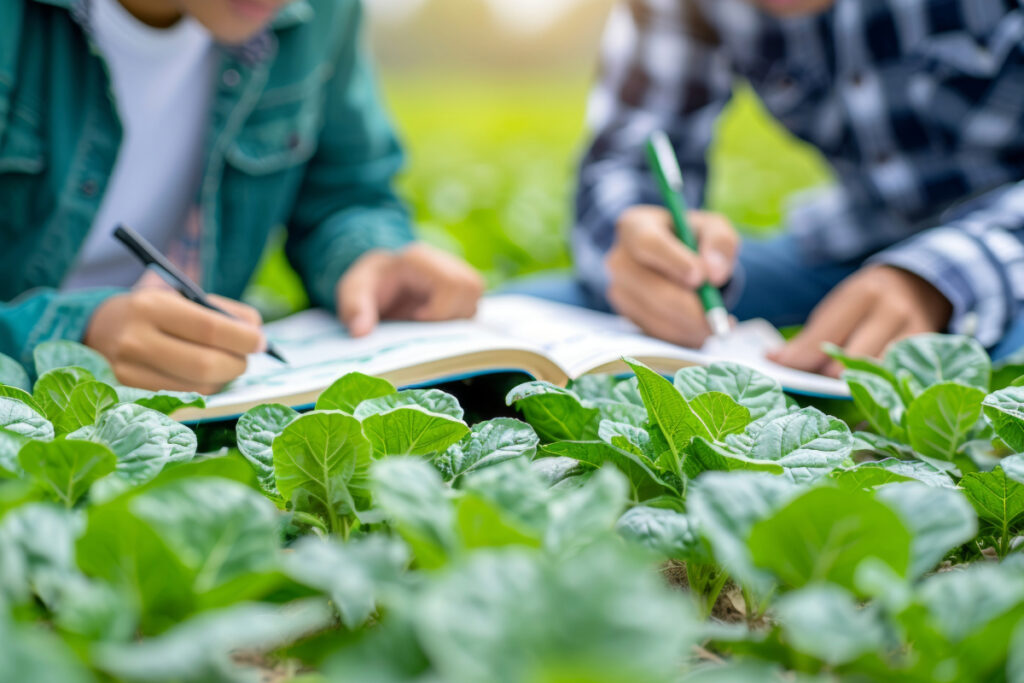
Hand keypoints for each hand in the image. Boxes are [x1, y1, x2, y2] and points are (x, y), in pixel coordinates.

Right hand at [85, 290, 265, 393]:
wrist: (96, 328)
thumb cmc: (153, 312)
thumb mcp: (182, 298)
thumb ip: (223, 312)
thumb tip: (257, 334)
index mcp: (152, 307)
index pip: (209, 329)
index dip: (243, 339)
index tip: (260, 341)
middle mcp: (136, 340)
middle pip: (205, 365)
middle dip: (237, 364)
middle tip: (246, 358)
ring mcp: (128, 372)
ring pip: (198, 389)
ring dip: (224, 380)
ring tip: (225, 366)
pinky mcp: (129, 394)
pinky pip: (183, 399)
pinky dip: (205, 391)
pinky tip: (206, 378)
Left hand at [337, 243, 484, 336]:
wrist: (378, 278)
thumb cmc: (368, 283)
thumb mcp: (353, 292)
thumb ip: (355, 309)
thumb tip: (361, 333)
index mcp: (421, 260)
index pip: (452, 284)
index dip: (440, 310)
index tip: (416, 319)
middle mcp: (446, 263)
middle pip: (471, 291)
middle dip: (450, 317)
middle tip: (421, 324)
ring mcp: (458, 277)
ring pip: (475, 302)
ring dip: (454, 322)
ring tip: (425, 325)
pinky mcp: (463, 292)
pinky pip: (472, 310)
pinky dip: (456, 324)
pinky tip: (433, 327)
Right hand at [606, 206, 739, 346]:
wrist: (675, 259)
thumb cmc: (693, 239)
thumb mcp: (713, 228)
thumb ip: (720, 243)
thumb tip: (714, 273)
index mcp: (635, 226)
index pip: (647, 244)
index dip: (674, 262)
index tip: (701, 278)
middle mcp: (619, 259)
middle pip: (649, 287)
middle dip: (687, 306)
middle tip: (718, 317)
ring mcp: (619, 290)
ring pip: (653, 315)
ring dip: (688, 325)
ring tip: (718, 324)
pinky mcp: (627, 315)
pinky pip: (655, 332)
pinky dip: (682, 336)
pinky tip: (702, 329)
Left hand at [769, 265, 952, 376]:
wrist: (921, 284)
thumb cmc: (867, 301)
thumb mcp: (840, 306)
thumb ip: (810, 336)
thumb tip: (773, 360)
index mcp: (863, 294)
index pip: (825, 336)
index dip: (799, 357)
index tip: (779, 368)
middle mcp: (892, 311)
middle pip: (849, 360)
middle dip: (824, 374)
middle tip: (809, 379)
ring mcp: (914, 332)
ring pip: (872, 374)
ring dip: (849, 383)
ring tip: (832, 383)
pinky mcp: (927, 352)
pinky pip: (892, 378)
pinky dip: (872, 386)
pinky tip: (859, 387)